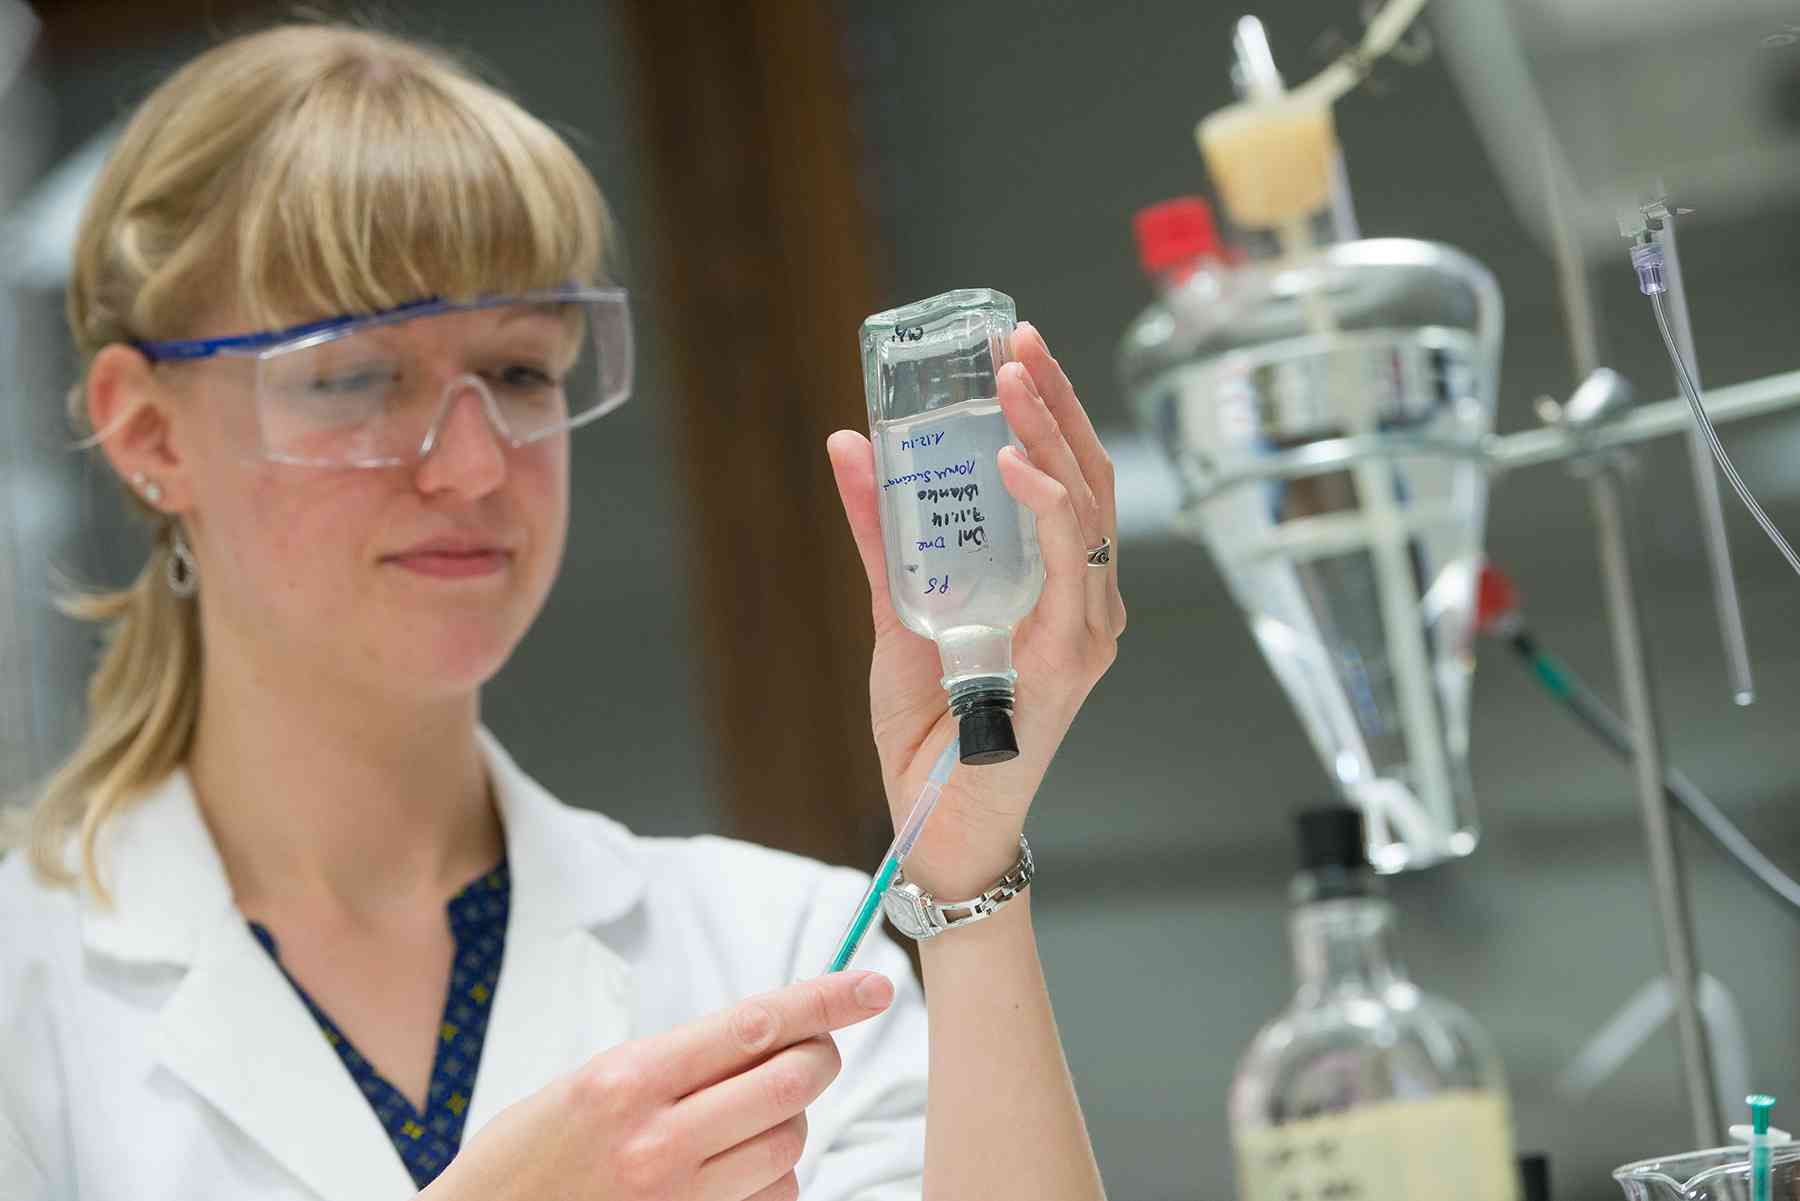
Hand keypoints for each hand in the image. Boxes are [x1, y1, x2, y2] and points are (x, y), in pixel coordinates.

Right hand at [423, 971, 894, 1200]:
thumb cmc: (527, 1159)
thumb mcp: (586, 1087)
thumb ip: (673, 1062)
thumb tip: (764, 1034)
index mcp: (627, 1080)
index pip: (754, 1024)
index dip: (826, 1000)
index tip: (873, 985)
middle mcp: (657, 1140)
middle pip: (790, 1083)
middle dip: (818, 1059)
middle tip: (810, 1053)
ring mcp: (677, 1198)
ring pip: (790, 1143)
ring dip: (790, 1122)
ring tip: (745, 1120)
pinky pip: (775, 1200)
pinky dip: (773, 1180)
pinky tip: (732, 1172)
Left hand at [826, 323, 1124, 896]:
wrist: (935, 823)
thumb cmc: (928, 729)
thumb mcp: (895, 610)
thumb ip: (880, 532)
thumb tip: (849, 444)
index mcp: (1055, 587)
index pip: (1069, 477)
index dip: (1050, 408)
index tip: (1015, 346)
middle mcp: (1085, 604)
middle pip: (1087, 478)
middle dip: (1055, 401)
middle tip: (1019, 339)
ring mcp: (1086, 631)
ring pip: (1085, 508)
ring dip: (1050, 435)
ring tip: (1014, 377)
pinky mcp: (1069, 660)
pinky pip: (1067, 567)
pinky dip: (1045, 508)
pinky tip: (1014, 464)